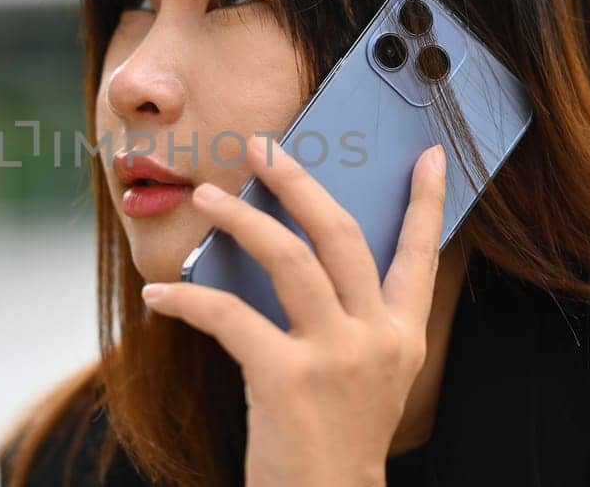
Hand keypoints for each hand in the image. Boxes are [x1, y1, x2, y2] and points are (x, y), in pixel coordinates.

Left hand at [141, 137, 447, 486]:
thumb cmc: (332, 442)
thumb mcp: (364, 378)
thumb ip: (346, 320)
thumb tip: (292, 253)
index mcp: (402, 337)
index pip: (420, 255)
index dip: (426, 202)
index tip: (428, 155)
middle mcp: (376, 339)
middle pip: (341, 235)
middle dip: (299, 182)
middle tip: (263, 146)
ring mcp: (335, 356)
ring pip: (288, 258)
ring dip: (240, 219)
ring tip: (208, 197)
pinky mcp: (286, 378)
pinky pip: (229, 316)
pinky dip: (187, 301)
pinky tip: (161, 296)